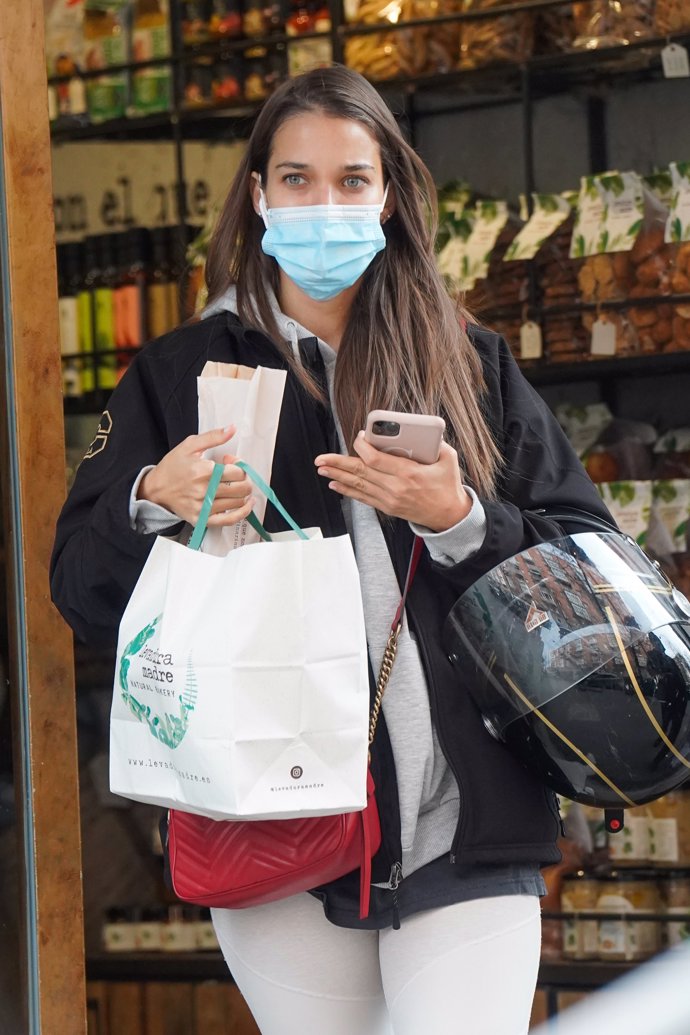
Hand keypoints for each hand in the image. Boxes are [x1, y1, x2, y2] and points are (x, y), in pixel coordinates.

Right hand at [138, 426, 254, 527]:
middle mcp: (205, 491)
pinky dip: (243, 512)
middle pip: (242, 488)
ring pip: (239, 502)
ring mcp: (204, 508)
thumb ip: (213, 437)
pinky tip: (247, 504)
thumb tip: (232, 428)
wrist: (155, 490)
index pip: (238, 472)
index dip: (239, 465)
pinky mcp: (202, 519)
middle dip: (245, 479)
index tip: (230, 463)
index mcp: (203, 472)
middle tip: (236, 475)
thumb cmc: (172, 467)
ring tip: (236, 486)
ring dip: (243, 493)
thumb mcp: (189, 446)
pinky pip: (230, 520)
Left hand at [314, 433, 472, 530]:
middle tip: (321, 458)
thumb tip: (419, 429)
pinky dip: (347, 491)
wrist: (449, 516)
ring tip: (322, 469)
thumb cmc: (447, 486)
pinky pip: (363, 498)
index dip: (362, 447)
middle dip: (337, 464)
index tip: (359, 437)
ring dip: (337, 476)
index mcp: (409, 473)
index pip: (375, 459)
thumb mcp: (448, 459)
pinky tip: (335, 484)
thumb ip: (434, 443)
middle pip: (360, 472)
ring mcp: (389, 499)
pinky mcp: (387, 507)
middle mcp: (395, 487)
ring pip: (358, 485)